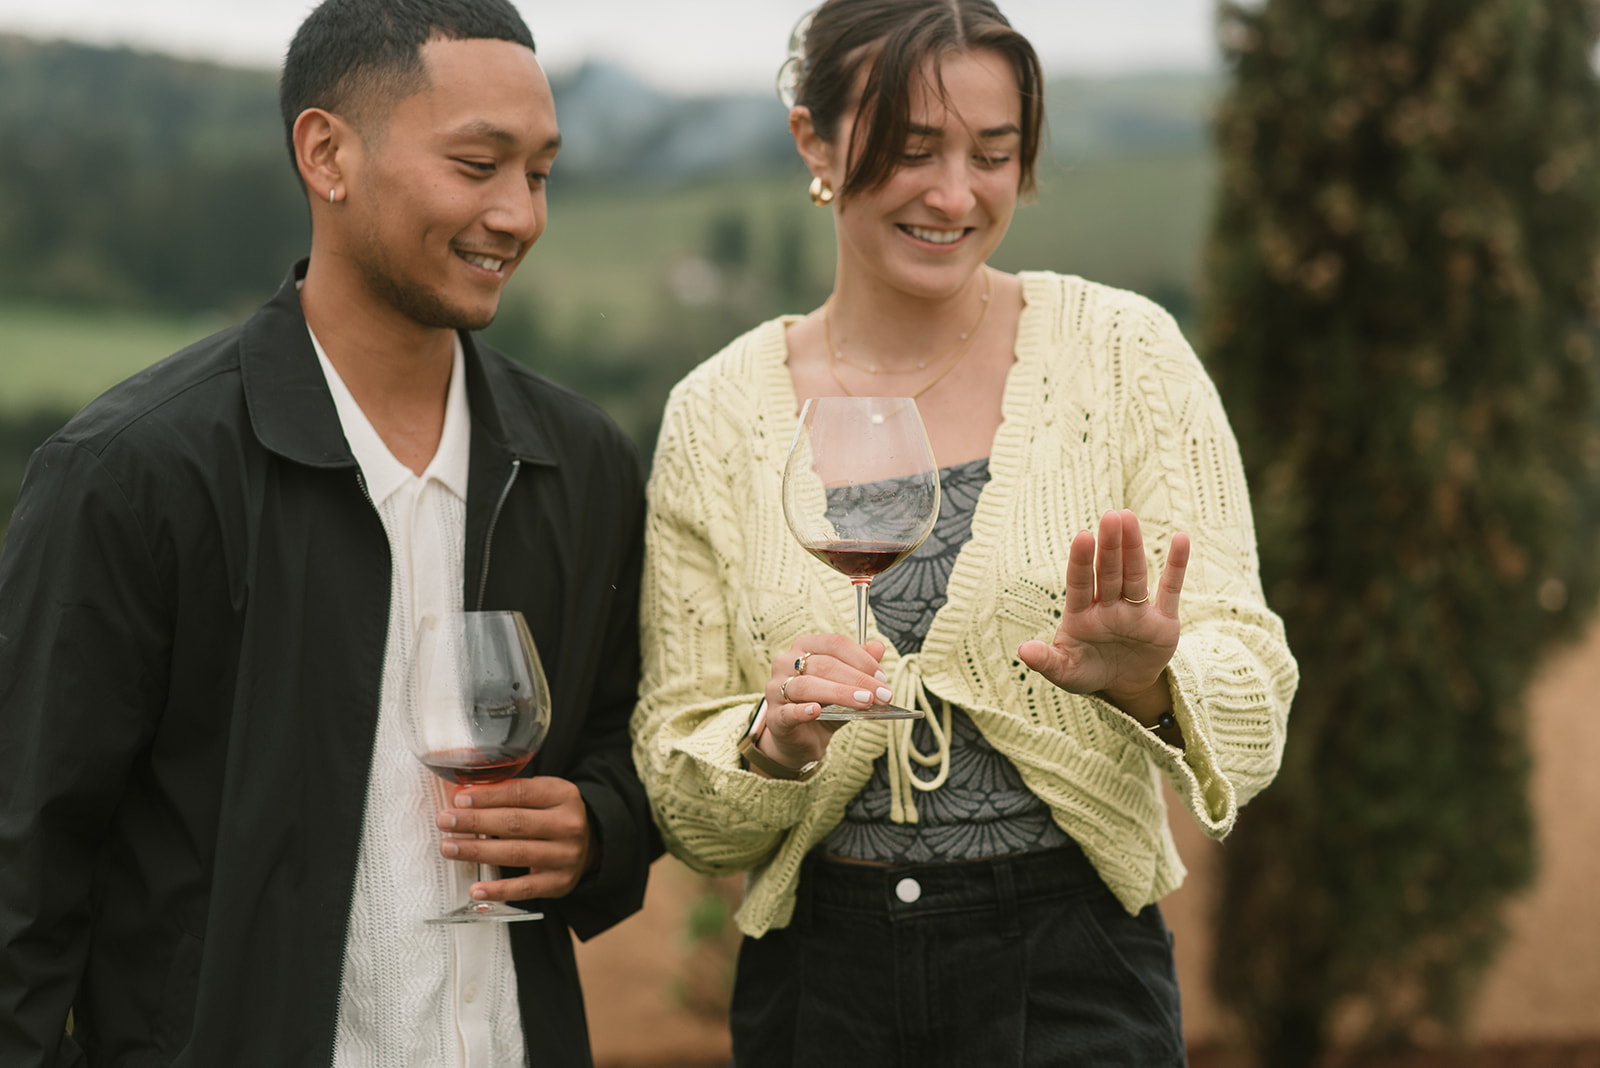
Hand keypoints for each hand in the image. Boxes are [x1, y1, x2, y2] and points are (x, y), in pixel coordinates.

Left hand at [436, 776, 595, 901]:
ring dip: (478, 851)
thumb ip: (509, 793)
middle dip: (475, 822)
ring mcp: (566, 856)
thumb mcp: (543, 793)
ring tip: (450, 847)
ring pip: (516, 853)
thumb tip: (463, 796)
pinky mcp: (560, 883)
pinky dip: (498, 890)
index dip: (488, 796)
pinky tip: (476, 889)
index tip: (460, 798)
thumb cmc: (554, 815)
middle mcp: (568, 825)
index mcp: (563, 795)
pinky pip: (525, 888)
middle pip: (515, 823)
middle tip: (446, 821)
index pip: (521, 793)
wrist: (591, 843)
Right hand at [755, 633, 890, 773]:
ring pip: (808, 685)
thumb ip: (860, 664)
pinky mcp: (774, 716)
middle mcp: (785, 662)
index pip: (835, 644)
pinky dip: (803, 711)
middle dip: (858, 679)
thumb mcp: (846, 684)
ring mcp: (776, 688)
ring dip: (840, 693)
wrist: (802, 739)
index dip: (861, 659)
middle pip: (824, 664)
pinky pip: (788, 711)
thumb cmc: (824, 705)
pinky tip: (816, 711)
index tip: (882, 677)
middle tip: (883, 695)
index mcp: (805, 646)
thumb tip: (878, 646)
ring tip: (865, 702)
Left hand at [1017, 509, 1189, 723]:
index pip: (1080, 583)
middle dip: (1110, 546)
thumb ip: (1046, 661)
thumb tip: (1023, 651)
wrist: (1122, 686)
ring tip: (1130, 518)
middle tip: (1111, 515)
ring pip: (1135, 575)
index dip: (1081, 561)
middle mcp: (1108, 606)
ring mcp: (1135, 610)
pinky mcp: (1163, 621)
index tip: (1083, 536)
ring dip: (1133, 548)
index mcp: (1081, 614)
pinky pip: (1171, 589)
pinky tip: (1181, 539)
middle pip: (1109, 572)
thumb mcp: (1065, 673)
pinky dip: (1177, 565)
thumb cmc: (1087, 672)